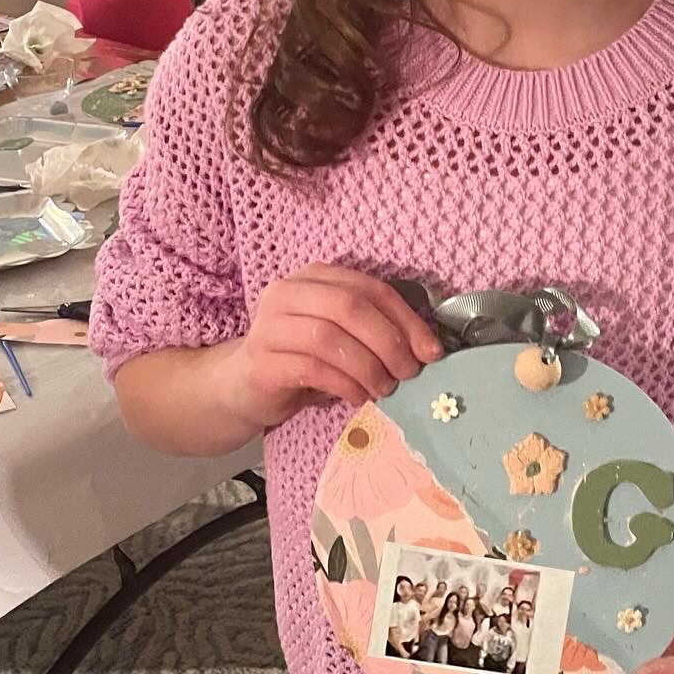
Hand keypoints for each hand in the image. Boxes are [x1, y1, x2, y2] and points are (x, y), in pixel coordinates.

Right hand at [213, 265, 442, 431]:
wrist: (242, 387)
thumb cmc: (302, 359)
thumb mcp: (341, 336)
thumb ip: (375, 330)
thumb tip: (427, 349)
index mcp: (314, 276)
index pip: (369, 288)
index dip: (406, 319)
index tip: (431, 351)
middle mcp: (287, 292)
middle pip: (349, 307)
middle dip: (389, 341)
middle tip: (408, 372)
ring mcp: (269, 325)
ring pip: (330, 337)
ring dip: (368, 366)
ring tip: (384, 389)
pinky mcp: (261, 361)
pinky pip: (311, 368)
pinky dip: (344, 384)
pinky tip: (357, 396)